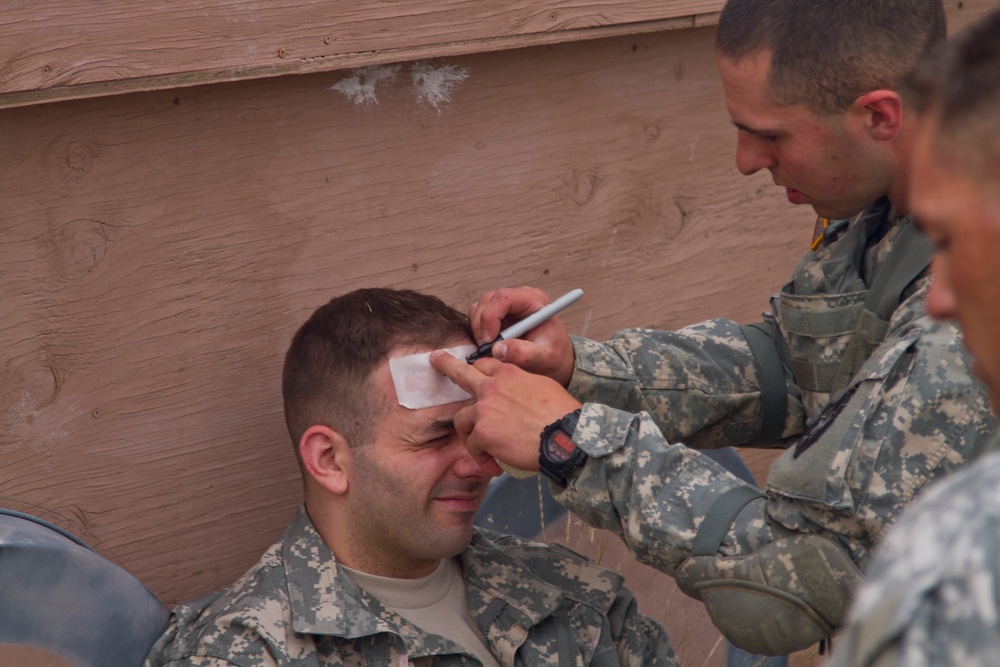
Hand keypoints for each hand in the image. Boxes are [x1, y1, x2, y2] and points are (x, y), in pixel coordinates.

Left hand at [430, 350, 582, 471]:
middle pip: (461, 373)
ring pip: (462, 419)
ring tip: (483, 448)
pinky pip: (472, 446)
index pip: (486, 364)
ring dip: (470, 434)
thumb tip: (519, 393)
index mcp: (510, 373)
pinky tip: (495, 464)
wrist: (566, 436)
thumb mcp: (543, 386)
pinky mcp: (482, 433)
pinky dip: (482, 457)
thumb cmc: (562, 415)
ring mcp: (484, 409)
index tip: (474, 371)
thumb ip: (523, 385)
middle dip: (446, 365)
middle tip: (435, 359)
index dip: (478, 369)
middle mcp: (492, 387)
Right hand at [468, 286, 575, 385]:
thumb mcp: (544, 357)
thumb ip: (524, 353)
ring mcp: (506, 305)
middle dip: (481, 325)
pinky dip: (477, 331)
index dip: (491, 318)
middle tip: (485, 347)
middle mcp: (519, 298)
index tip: (489, 340)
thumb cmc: (553, 355)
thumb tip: (498, 349)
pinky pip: (478, 316)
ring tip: (488, 347)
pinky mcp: (497, 314)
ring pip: (479, 307)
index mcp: (534, 301)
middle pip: (488, 300)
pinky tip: (488, 345)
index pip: (503, 298)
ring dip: (477, 328)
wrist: (555, 359)